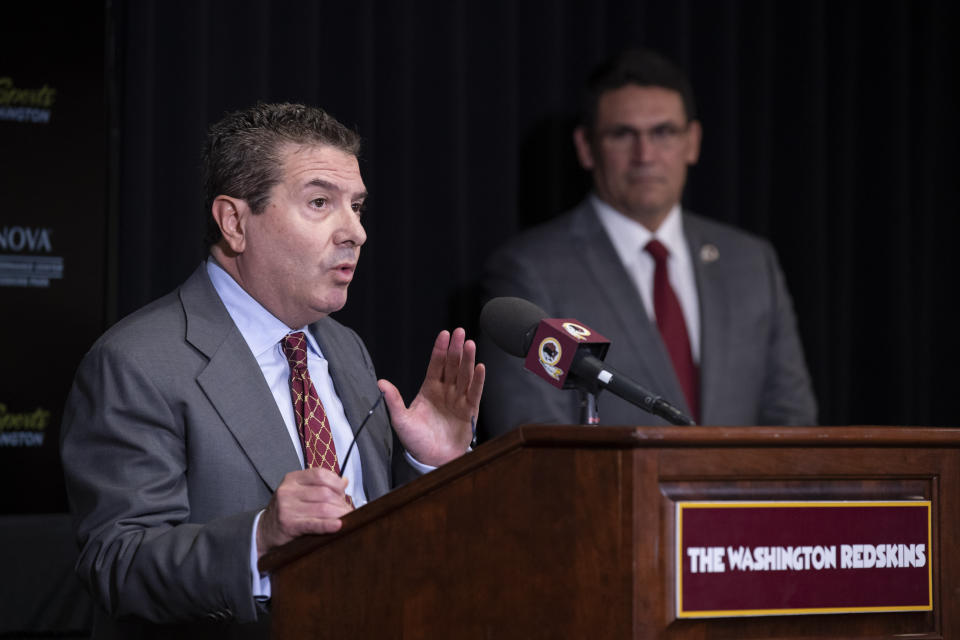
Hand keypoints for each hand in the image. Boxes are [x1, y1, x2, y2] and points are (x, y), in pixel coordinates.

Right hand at [256, 467, 352, 557]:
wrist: (264, 531)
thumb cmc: (287, 510)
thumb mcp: (299, 492)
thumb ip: (320, 485)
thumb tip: (345, 481)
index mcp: (292, 479)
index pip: (320, 475)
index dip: (336, 483)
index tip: (344, 492)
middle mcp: (288, 491)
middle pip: (324, 493)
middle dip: (340, 502)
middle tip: (349, 510)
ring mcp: (287, 508)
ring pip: (322, 508)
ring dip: (339, 514)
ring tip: (348, 519)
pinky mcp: (288, 525)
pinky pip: (313, 524)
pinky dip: (328, 525)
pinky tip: (338, 525)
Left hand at [378, 328, 484, 466]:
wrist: (432, 460)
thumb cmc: (416, 441)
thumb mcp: (401, 420)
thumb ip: (393, 400)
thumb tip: (380, 383)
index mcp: (429, 390)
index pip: (436, 365)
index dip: (440, 349)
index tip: (444, 334)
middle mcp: (446, 391)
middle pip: (452, 365)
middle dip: (456, 348)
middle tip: (460, 332)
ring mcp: (458, 400)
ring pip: (464, 375)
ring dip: (468, 360)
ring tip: (470, 344)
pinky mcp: (469, 411)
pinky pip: (474, 392)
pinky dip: (478, 380)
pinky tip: (480, 367)